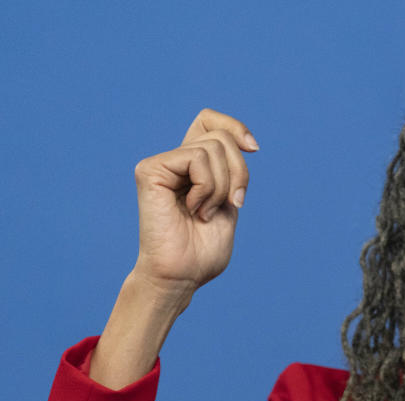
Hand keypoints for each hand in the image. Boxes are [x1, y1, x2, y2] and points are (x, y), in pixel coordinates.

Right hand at [132, 108, 257, 298]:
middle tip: (233, 203)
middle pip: (222, 136)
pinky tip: (193, 209)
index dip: (234, 127)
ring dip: (222, 187)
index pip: (209, 120)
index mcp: (193, 167)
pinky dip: (207, 187)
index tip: (254, 148)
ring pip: (214, 147)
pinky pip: (196, 159)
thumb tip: (246, 143)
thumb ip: (233, 172)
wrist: (181, 276)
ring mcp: (161, 163)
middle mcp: (175, 160)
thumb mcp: (229, 204)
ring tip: (203, 213)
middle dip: (240, 172)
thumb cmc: (203, 251)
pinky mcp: (150, 170)